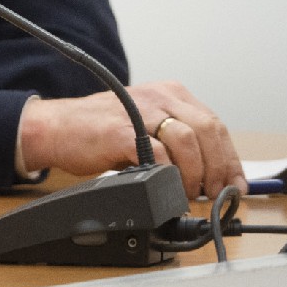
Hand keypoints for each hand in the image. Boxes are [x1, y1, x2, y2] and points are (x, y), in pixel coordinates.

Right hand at [21, 83, 241, 198]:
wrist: (53, 128)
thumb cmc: (97, 132)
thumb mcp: (145, 126)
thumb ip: (176, 141)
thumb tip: (210, 175)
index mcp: (169, 94)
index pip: (215, 125)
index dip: (229, 159)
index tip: (234, 184)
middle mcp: (159, 97)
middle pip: (208, 130)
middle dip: (218, 168)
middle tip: (214, 192)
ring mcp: (139, 111)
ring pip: (189, 140)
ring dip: (195, 173)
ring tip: (189, 191)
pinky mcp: (121, 131)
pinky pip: (159, 152)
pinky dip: (170, 174)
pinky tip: (168, 186)